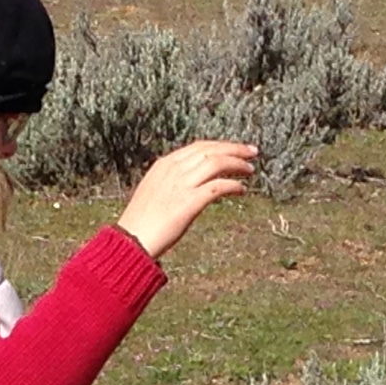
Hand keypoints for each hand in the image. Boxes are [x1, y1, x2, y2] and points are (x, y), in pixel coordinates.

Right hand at [117, 139, 258, 259]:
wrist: (132, 239)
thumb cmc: (142, 221)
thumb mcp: (154, 190)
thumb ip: (172, 181)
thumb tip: (193, 180)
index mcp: (164, 164)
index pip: (199, 147)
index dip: (221, 145)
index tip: (236, 148)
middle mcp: (174, 170)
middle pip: (211, 150)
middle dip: (235, 149)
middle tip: (253, 152)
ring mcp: (182, 185)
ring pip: (217, 163)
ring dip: (238, 164)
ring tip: (250, 170)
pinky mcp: (190, 202)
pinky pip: (219, 186)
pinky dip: (233, 186)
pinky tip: (242, 190)